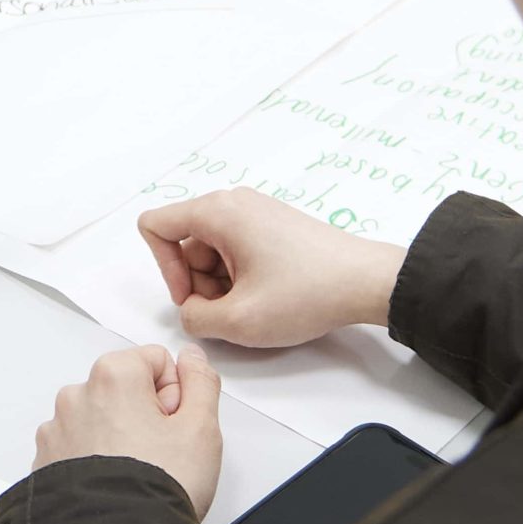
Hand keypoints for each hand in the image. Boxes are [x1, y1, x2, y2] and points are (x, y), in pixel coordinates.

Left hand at [33, 344, 221, 515]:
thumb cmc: (159, 486)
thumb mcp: (201, 428)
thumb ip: (201, 382)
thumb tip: (192, 357)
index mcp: (113, 375)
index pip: (156, 362)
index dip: (176, 395)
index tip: (176, 427)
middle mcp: (76, 394)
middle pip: (125, 388)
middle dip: (146, 414)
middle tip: (162, 454)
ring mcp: (56, 429)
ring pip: (101, 419)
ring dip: (118, 437)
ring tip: (136, 475)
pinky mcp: (45, 460)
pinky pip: (77, 447)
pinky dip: (94, 460)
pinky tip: (112, 485)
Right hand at [137, 188, 406, 348]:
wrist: (367, 282)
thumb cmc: (306, 293)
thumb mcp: (239, 321)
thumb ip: (193, 319)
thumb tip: (191, 310)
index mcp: (217, 211)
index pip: (155, 227)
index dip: (164, 270)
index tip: (194, 298)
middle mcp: (233, 201)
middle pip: (185, 242)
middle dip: (199, 282)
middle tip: (233, 310)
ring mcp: (256, 211)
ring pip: (211, 249)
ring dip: (222, 284)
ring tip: (256, 306)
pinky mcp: (274, 224)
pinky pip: (236, 248)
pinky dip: (242, 276)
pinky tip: (270, 296)